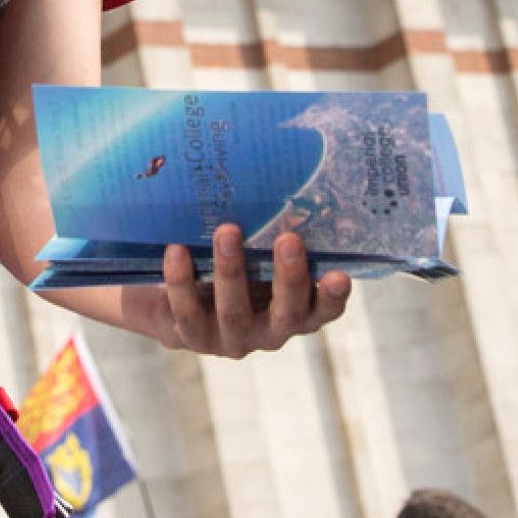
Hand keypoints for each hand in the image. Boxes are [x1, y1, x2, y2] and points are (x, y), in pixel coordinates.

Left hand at [156, 224, 350, 359]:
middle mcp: (271, 331)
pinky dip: (182, 280)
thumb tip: (279, 179)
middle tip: (289, 239)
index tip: (340, 276)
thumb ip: (272, 235)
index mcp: (297, 311)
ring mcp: (233, 339)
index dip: (333, 297)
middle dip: (289, 277)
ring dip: (231, 271)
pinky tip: (176, 249)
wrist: (179, 301)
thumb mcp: (259, 254)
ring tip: (227, 231)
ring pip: (234, 312)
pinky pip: (187, 312)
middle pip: (287, 312)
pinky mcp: (194, 338)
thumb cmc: (236, 266)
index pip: (324, 310)